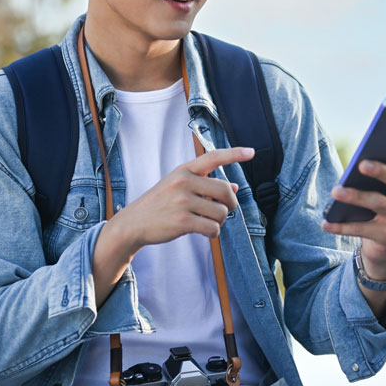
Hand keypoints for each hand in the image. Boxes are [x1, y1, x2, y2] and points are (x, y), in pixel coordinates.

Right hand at [91, 146, 251, 304]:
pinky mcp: (182, 221)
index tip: (251, 152)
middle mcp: (183, 181)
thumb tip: (234, 188)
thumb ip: (205, 185)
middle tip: (224, 210)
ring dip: (220, 221)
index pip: (213, 157)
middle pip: (225, 190)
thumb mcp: (179, 188)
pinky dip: (213, 232)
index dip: (234, 154)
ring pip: (221, 212)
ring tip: (208, 222)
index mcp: (184, 170)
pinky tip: (204, 231)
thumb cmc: (160, 204)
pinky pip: (213, 228)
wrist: (133, 223)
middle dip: (230, 204)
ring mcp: (182, 201)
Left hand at [322, 136, 385, 279]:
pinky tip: (325, 223)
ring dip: (355, 196)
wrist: (382, 248)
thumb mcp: (379, 193)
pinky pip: (361, 229)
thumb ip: (373, 179)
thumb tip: (355, 165)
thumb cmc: (375, 212)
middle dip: (381, 170)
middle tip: (361, 164)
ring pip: (378, 202)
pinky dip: (341, 226)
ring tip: (336, 191)